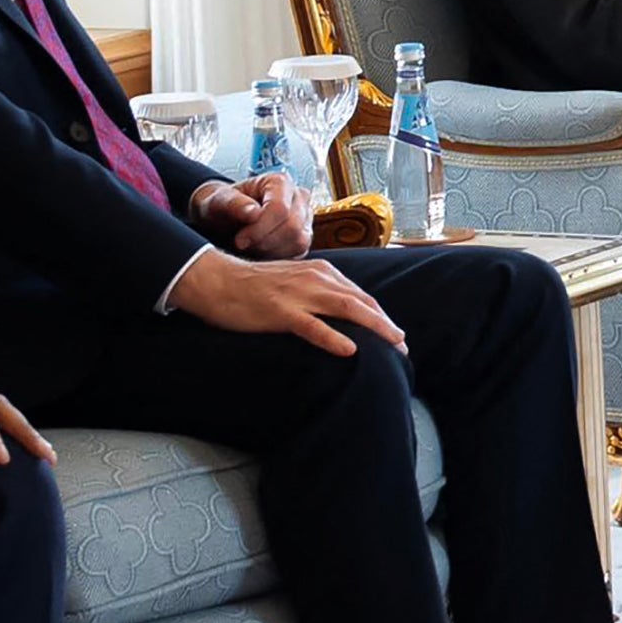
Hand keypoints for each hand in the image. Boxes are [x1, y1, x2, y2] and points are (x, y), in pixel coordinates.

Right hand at [170, 249, 406, 356]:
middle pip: (361, 302)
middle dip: (385, 324)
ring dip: (374, 328)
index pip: (360, 295)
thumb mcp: (295, 283)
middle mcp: (315, 279)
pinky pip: (312, 326)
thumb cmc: (255, 286)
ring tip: (393, 345)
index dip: (381, 315)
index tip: (396, 334)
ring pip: (346, 310)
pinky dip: (333, 337)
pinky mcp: (280, 311)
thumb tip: (343, 312)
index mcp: (321, 272)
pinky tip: (350, 350)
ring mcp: (298, 294)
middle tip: (403, 346)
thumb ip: (319, 293)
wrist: (217, 280)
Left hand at [192, 173, 315, 258]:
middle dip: (264, 242)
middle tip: (242, 245)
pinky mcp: (304, 236)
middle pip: (292, 227)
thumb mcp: (217, 201)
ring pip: (299, 242)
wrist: (223, 217)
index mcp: (279, 181)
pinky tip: (260, 251)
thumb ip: (233, 204)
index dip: (260, 229)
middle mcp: (298, 196)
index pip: (281, 209)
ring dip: (271, 251)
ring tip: (250, 246)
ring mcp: (305, 217)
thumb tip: (253, 212)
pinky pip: (299, 253)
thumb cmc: (221, 205)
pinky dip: (278, 257)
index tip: (239, 239)